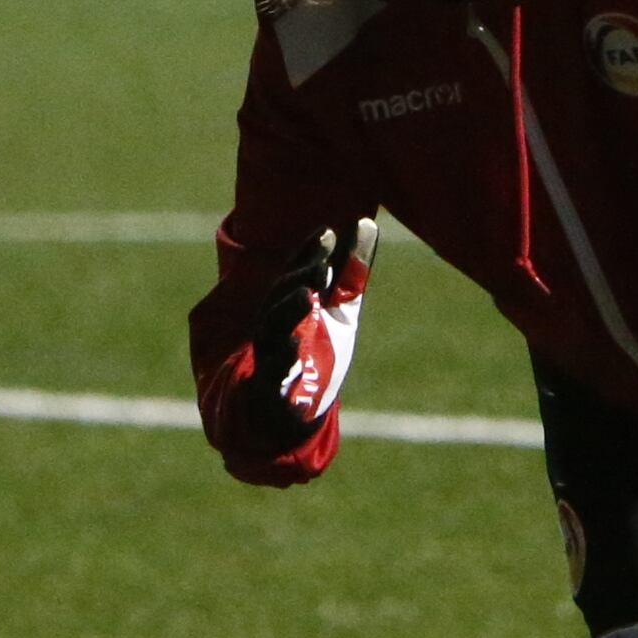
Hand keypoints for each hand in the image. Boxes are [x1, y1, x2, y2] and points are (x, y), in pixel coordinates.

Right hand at [239, 221, 377, 439]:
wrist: (293, 414)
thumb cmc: (315, 354)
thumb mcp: (339, 313)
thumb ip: (351, 274)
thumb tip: (367, 223)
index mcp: (290, 305)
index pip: (296, 272)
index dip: (308, 253)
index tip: (329, 233)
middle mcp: (275, 326)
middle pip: (282, 296)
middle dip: (300, 277)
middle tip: (322, 262)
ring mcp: (270, 355)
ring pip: (273, 328)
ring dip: (289, 310)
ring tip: (308, 295)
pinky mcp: (270, 388)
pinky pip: (273, 371)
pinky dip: (284, 358)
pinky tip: (298, 345)